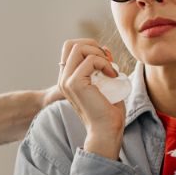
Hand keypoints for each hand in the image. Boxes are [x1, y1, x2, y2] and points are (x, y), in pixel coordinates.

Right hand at [57, 38, 124, 159]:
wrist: (106, 130)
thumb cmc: (108, 110)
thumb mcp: (105, 81)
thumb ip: (102, 65)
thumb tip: (104, 48)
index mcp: (67, 78)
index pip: (70, 48)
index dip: (89, 47)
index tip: (105, 61)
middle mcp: (63, 79)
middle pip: (71, 43)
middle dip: (93, 46)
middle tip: (108, 62)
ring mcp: (66, 81)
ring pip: (79, 48)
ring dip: (99, 54)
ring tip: (109, 69)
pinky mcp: (74, 83)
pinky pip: (90, 60)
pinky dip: (105, 63)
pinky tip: (112, 75)